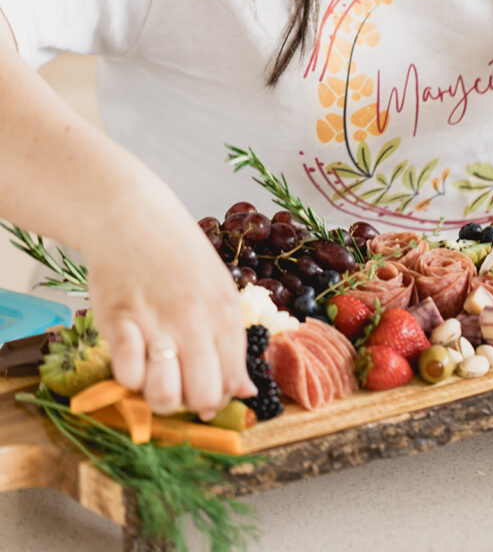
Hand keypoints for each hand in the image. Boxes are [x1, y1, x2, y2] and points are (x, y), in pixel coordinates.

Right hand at [84, 187, 255, 418]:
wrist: (130, 215)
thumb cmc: (176, 251)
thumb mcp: (218, 288)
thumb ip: (231, 341)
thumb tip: (246, 390)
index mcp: (226, 311)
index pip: (233, 380)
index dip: (218, 396)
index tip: (203, 389)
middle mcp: (196, 320)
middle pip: (204, 396)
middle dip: (191, 404)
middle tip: (178, 386)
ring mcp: (158, 321)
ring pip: (165, 396)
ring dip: (157, 396)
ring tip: (152, 374)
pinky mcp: (119, 320)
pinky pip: (127, 375)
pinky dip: (128, 377)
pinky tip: (131, 355)